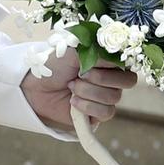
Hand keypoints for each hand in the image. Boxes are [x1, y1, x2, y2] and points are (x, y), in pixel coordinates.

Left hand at [21, 47, 137, 130]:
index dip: (112, 64)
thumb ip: (98, 51)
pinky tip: (73, 101)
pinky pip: (105, 113)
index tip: (91, 63)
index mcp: (108, 59)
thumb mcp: (74, 50)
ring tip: (71, 86)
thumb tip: (114, 54)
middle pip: (127, 82)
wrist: (36, 86)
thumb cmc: (54, 64)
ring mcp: (105, 96)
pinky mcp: (98, 114)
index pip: (127, 62)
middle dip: (100, 79)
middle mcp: (111, 78)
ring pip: (114, 98)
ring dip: (88, 92)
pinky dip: (87, 106)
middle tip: (80, 75)